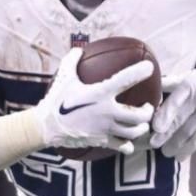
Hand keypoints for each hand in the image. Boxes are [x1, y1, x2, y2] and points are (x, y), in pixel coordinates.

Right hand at [35, 48, 154, 156]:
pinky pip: (122, 146)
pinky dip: (128, 145)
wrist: (46, 126)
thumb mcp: (64, 76)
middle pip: (140, 114)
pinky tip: (128, 143)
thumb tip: (79, 49)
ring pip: (134, 131)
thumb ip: (73, 60)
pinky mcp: (101, 141)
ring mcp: (105, 128)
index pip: (126, 79)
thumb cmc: (56, 100)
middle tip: (148, 106)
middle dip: (148, 110)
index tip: (149, 67)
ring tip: (141, 123)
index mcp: (100, 93)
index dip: (141, 72)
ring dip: (142, 127)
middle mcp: (107, 111)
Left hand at [152, 66, 195, 158]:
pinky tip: (180, 156)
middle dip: (165, 135)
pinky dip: (189, 149)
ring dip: (175, 145)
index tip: (155, 127)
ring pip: (188, 133)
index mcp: (189, 86)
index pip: (175, 102)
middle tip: (153, 144)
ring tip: (165, 152)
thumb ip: (171, 82)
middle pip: (179, 120)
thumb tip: (150, 87)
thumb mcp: (190, 75)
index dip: (165, 116)